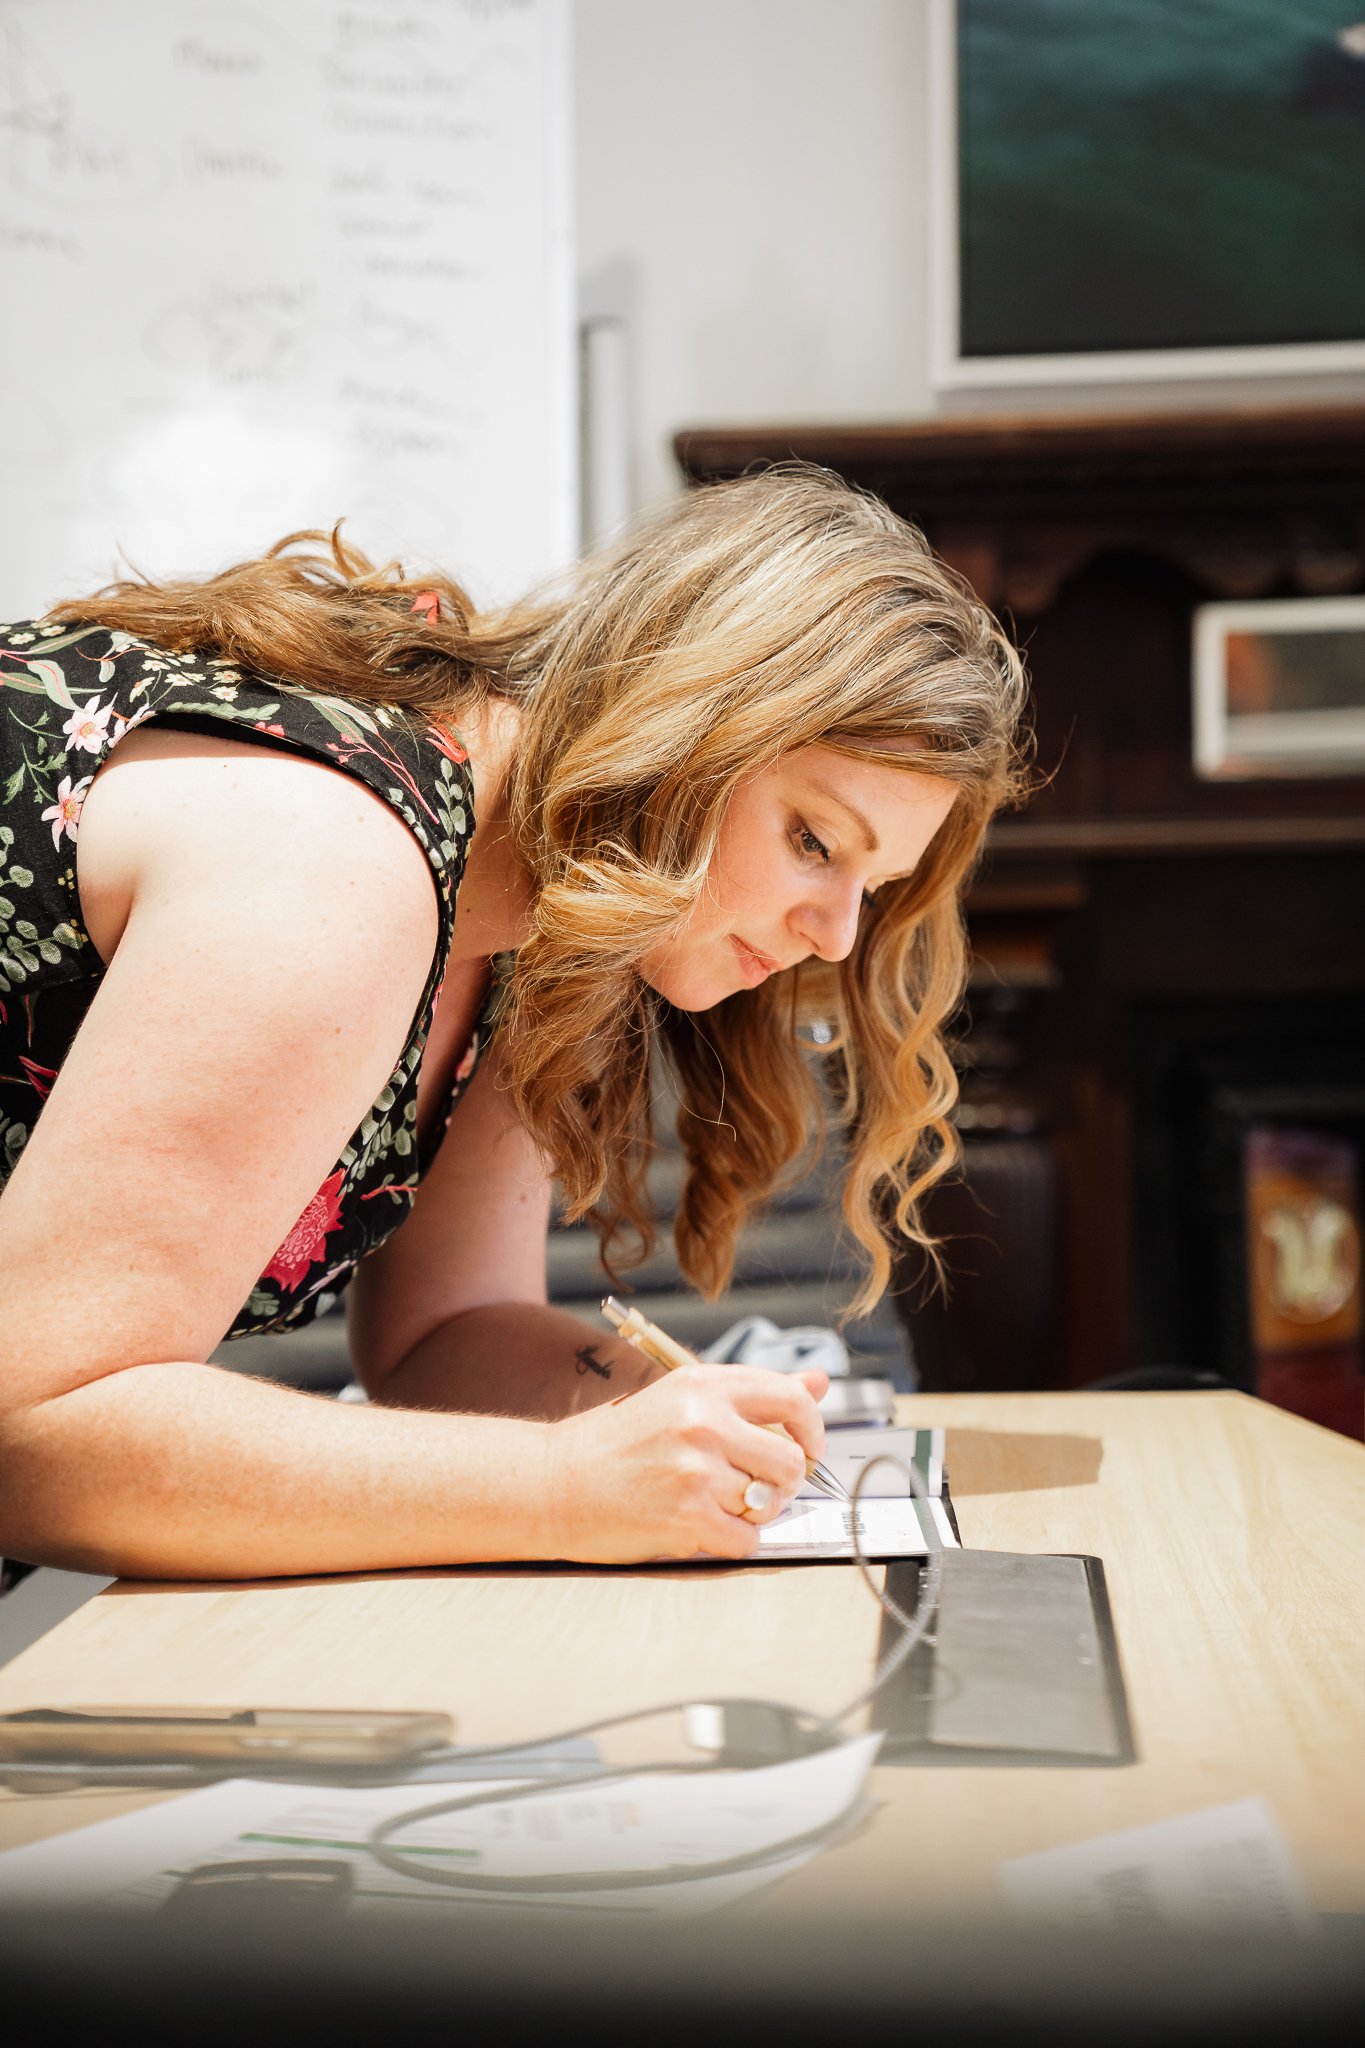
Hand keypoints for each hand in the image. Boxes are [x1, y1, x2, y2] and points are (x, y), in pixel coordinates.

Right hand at [538, 1363, 828, 1562]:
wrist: (556, 1483)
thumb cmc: (619, 1442)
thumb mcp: (683, 1399)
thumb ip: (754, 1395)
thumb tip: (820, 1381)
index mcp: (704, 1384)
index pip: (792, 1398)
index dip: (812, 1429)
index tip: (806, 1447)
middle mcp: (704, 1421)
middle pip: (791, 1460)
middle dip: (784, 1482)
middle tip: (758, 1486)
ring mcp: (696, 1471)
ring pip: (770, 1503)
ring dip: (753, 1512)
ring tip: (717, 1503)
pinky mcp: (687, 1518)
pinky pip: (746, 1540)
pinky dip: (732, 1541)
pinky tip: (703, 1527)